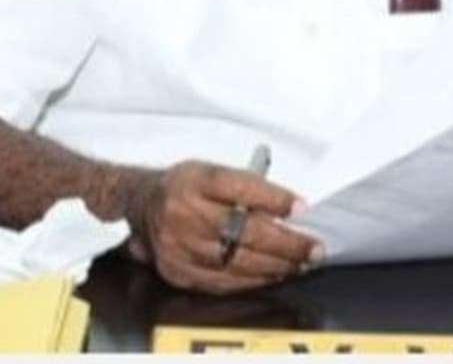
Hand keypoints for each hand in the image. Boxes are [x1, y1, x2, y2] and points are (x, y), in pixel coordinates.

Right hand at [125, 160, 320, 293]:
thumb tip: (290, 208)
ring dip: (276, 265)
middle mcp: (184, 213)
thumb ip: (247, 187)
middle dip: (286, 243)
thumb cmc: (183, 186)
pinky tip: (273, 275)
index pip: (239, 186)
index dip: (273, 199)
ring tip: (300, 263)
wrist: (140, 206)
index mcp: (195, 180)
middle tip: (312, 248)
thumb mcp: (211, 170)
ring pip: (237, 262)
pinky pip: (223, 282)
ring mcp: (179, 246)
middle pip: (244, 231)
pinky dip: (253, 280)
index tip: (300, 208)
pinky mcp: (178, 271)